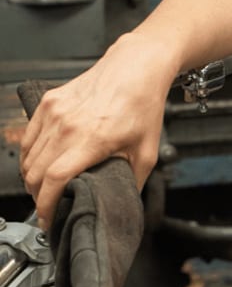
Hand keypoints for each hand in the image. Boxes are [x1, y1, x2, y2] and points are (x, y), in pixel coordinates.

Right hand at [19, 32, 176, 228]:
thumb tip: (124, 204)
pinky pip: (28, 137)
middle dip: (37, 196)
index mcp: (92, 139)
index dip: (46, 205)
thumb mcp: (147, 151)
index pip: (54, 179)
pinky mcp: (49, 102)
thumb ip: (133, 182)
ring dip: (31, 178)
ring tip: (43, 190)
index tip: (48, 219)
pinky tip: (38, 166)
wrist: (135, 67)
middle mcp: (67, 125)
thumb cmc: (143, 106)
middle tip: (48, 208)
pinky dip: (29, 156)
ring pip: (28, 156)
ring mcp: (54, 112)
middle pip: (35, 172)